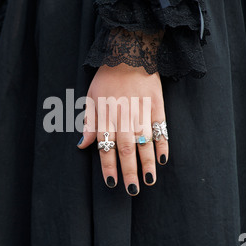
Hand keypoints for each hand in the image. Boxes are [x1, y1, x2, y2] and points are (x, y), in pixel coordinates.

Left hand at [78, 63, 168, 195]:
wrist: (130, 55)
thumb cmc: (107, 78)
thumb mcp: (91, 98)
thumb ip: (89, 123)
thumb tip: (82, 145)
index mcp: (107, 118)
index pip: (107, 148)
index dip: (109, 167)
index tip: (112, 182)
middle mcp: (125, 119)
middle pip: (127, 151)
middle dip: (129, 173)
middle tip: (132, 190)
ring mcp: (142, 115)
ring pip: (145, 145)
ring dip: (147, 164)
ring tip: (149, 181)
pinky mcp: (157, 108)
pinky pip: (161, 130)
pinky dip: (163, 145)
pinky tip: (163, 159)